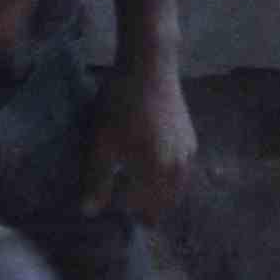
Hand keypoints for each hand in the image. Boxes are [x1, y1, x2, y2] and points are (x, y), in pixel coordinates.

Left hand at [86, 54, 195, 217]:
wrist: (150, 66)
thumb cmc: (121, 103)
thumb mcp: (102, 143)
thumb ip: (97, 180)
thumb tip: (88, 212)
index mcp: (157, 172)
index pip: (142, 209)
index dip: (123, 210)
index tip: (108, 200)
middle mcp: (179, 169)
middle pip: (163, 206)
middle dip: (143, 207)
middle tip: (121, 197)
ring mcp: (188, 155)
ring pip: (175, 191)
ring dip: (157, 195)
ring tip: (134, 186)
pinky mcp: (191, 142)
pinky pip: (181, 174)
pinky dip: (167, 180)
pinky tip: (150, 167)